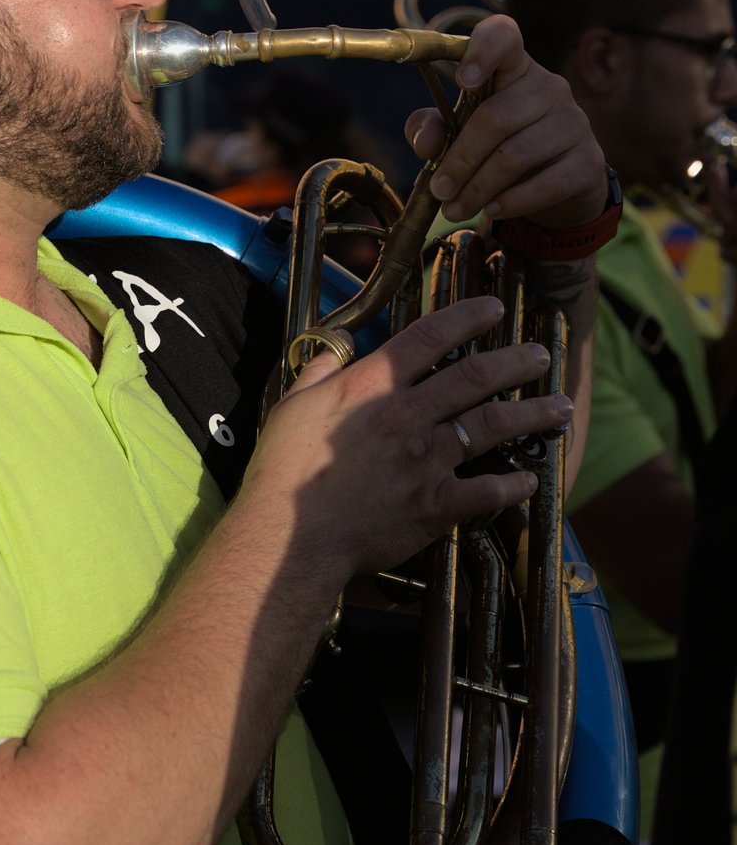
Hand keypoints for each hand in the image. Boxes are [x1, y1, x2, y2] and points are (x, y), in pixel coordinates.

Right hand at [243, 295, 569, 583]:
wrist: (290, 535)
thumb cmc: (283, 471)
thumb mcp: (290, 406)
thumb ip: (320, 371)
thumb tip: (340, 346)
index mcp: (372, 387)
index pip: (429, 338)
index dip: (466, 317)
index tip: (492, 309)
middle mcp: (408, 416)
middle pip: (474, 376)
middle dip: (514, 361)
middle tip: (539, 354)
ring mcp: (426, 461)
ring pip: (493, 426)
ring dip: (531, 413)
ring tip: (560, 407)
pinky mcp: (435, 505)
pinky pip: (487, 491)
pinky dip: (513, 485)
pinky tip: (530, 480)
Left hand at [404, 13, 607, 227]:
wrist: (559, 186)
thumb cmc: (499, 146)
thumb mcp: (459, 133)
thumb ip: (433, 128)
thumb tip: (425, 142)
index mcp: (514, 67)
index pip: (504, 36)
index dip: (482, 51)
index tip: (462, 81)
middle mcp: (549, 87)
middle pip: (495, 117)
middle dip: (459, 160)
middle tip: (439, 191)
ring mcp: (574, 122)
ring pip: (515, 155)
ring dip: (478, 188)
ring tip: (455, 209)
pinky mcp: (589, 160)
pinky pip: (546, 183)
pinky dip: (512, 202)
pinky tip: (492, 210)